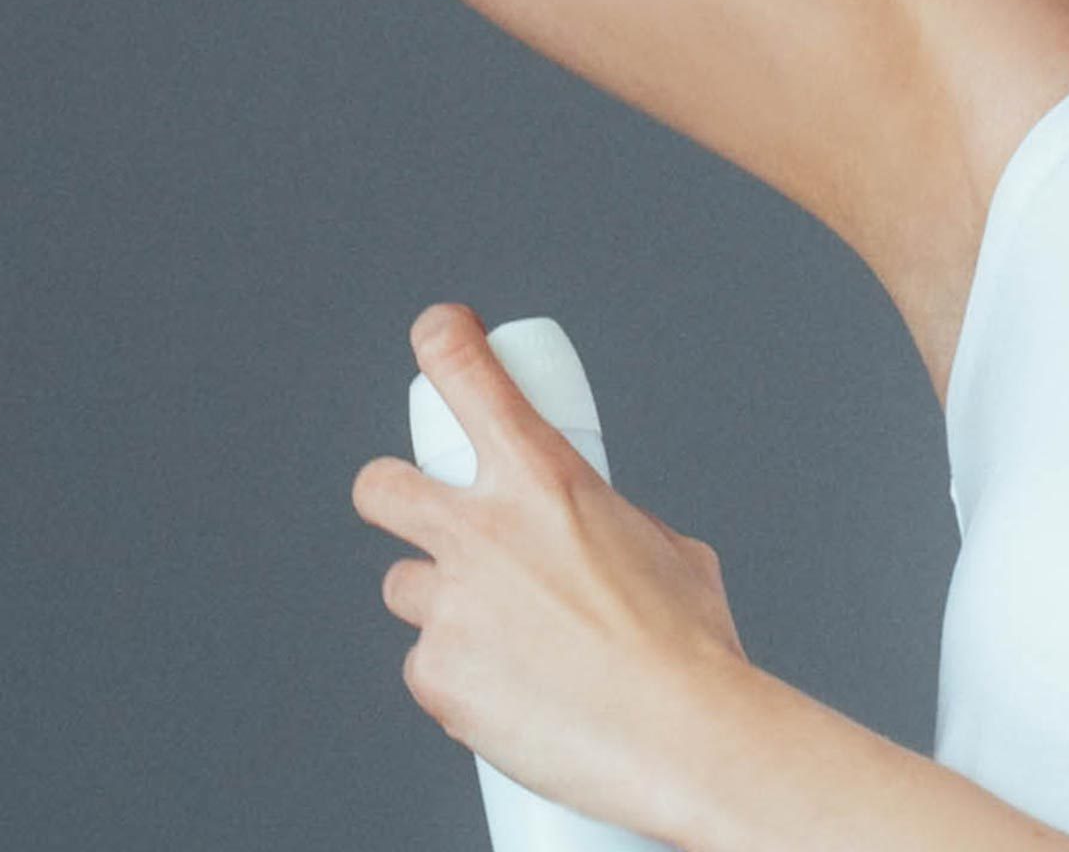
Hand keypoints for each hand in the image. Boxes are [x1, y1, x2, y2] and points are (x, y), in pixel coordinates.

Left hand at [352, 302, 752, 839]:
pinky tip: (517, 694)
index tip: (439, 332)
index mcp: (545, 478)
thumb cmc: (688, 646)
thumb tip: (591, 536)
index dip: (443, 341)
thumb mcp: (663, 549)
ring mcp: (450, 605)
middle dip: (395, 494)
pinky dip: (464, 676)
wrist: (682, 735)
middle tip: (432, 519)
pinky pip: (429, 664)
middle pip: (381, 484)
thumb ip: (606, 525)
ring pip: (405, 587)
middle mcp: (482, 531)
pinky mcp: (436, 675)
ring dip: (444, 604)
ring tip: (510, 639)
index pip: (466, 375)